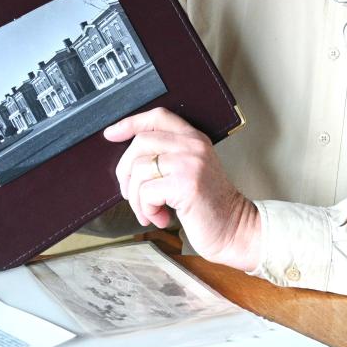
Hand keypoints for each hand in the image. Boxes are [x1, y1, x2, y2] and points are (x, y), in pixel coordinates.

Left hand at [104, 107, 260, 271]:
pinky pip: (146, 191)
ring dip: (135, 197)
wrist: (235, 229)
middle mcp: (193, 146)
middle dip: (126, 171)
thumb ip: (168, 158)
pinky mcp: (186, 184)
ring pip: (139, 169)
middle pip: (140, 142)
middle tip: (131, 193)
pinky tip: (160, 217)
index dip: (130, 122)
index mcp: (194, 139)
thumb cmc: (208, 206)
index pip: (158, 117)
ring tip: (149, 211)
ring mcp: (190, 163)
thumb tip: (129, 162)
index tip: (111, 134)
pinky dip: (146, 209)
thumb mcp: (191, 171)